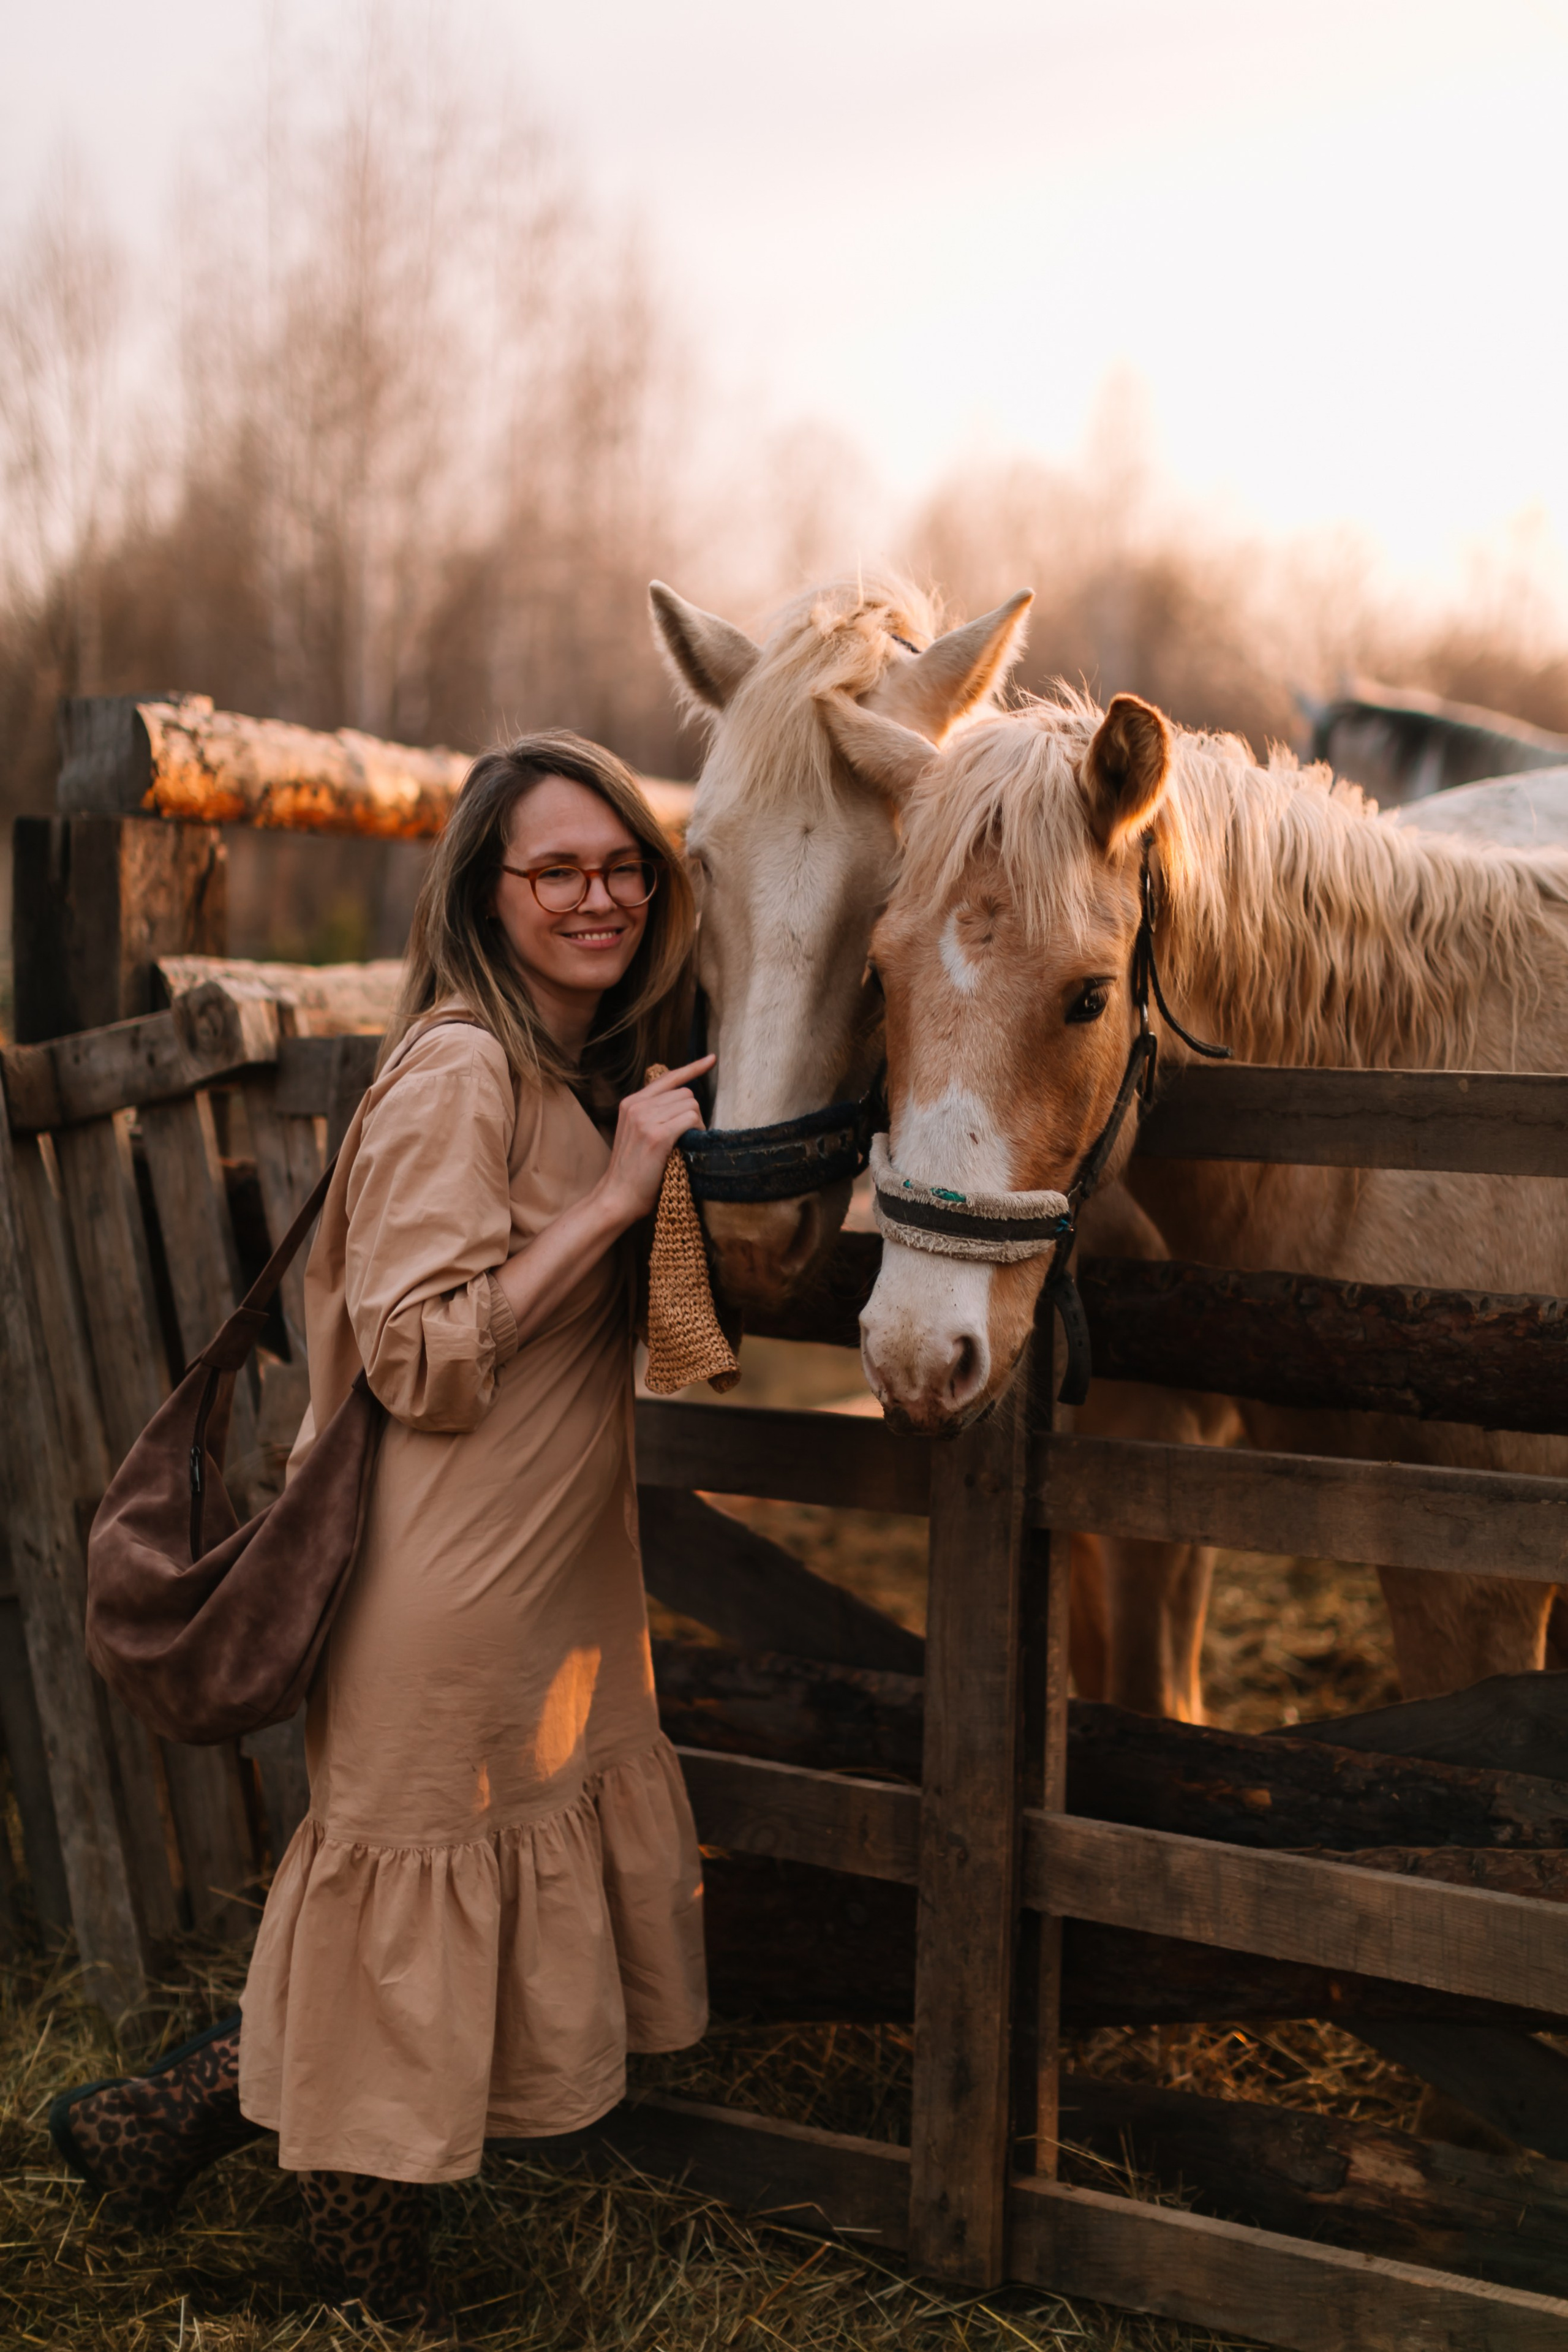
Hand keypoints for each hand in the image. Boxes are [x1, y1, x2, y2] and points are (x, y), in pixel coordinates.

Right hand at [598, 1056, 713, 1223]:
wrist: (617, 1197)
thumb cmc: (633, 1172)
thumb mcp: (636, 1133)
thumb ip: (654, 1114)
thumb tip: (686, 1103)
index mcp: (631, 1102)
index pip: (668, 1077)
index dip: (693, 1068)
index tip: (711, 1060)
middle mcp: (637, 1106)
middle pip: (686, 1094)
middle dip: (694, 1114)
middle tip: (688, 1138)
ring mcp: (645, 1119)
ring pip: (690, 1105)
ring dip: (696, 1124)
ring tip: (686, 1145)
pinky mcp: (656, 1135)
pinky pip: (690, 1120)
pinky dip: (696, 1131)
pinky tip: (689, 1145)